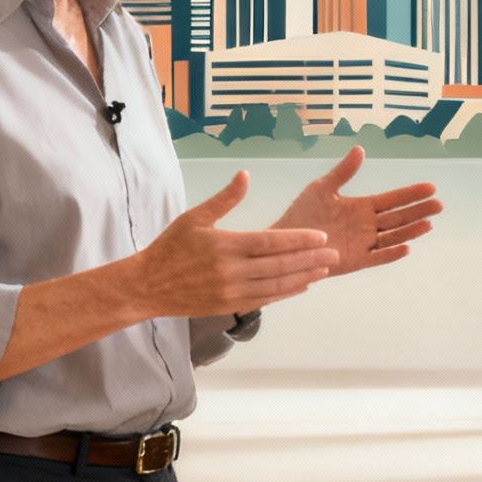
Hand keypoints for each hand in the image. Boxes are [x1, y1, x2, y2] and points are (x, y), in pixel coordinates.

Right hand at [133, 172, 340, 317]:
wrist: (147, 286)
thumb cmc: (170, 247)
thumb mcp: (194, 217)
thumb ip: (224, 198)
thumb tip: (246, 175)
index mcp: (225, 245)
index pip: (271, 242)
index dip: (299, 240)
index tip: (321, 237)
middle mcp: (231, 271)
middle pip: (280, 265)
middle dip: (310, 259)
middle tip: (334, 253)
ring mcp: (231, 292)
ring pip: (276, 286)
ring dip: (303, 278)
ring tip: (323, 270)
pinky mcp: (229, 306)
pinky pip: (264, 300)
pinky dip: (285, 293)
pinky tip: (301, 286)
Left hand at [271, 146, 440, 277]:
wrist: (285, 241)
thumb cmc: (303, 213)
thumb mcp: (322, 188)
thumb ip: (342, 172)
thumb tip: (360, 149)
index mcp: (362, 206)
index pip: (392, 199)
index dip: (411, 193)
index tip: (430, 187)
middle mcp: (367, 225)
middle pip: (399, 217)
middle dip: (419, 211)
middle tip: (439, 204)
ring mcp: (364, 244)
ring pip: (393, 237)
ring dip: (411, 231)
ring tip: (429, 224)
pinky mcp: (356, 261)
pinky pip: (377, 258)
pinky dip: (391, 254)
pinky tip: (405, 248)